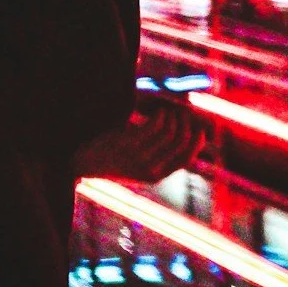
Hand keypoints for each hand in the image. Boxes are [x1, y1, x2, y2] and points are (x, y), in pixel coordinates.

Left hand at [72, 104, 208, 181]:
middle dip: (186, 126)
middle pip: (180, 143)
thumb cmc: (114, 160)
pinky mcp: (129, 143)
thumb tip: (179, 139)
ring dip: (174, 118)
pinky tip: (161, 111)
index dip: (196, 143)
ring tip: (170, 111)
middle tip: (184, 114)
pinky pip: (154, 125)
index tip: (200, 130)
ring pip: (169, 132)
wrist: (86, 163)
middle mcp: (150, 168)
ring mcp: (139, 155)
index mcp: (155, 176)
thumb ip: (157, 156)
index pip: (185, 160)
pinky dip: (162, 115)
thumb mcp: (139, 164)